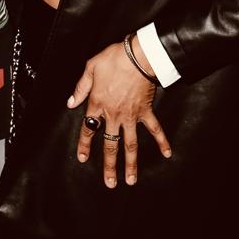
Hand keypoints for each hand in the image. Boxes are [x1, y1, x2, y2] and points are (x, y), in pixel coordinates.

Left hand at [67, 42, 171, 187]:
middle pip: (111, 144)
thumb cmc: (113, 59)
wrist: (138, 56)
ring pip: (131, 144)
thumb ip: (80, 88)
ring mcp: (132, 115)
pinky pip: (155, 129)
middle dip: (110, 166)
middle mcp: (114, 114)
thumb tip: (71, 103)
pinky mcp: (146, 111)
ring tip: (132, 180)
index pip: (88, 130)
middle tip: (110, 183)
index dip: (85, 145)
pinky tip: (167, 153)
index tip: (83, 159)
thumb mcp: (90, 68)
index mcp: (98, 104)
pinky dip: (162, 140)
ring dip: (131, 163)